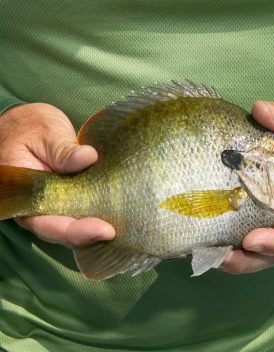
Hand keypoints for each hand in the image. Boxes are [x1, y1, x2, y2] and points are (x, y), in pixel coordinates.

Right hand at [0, 103, 114, 246]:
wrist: (27, 125)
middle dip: (93, 235)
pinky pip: (87, 210)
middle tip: (119, 230)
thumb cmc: (30, 128)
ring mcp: (58, 203)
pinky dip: (103, 212)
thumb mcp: (44, 133)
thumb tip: (88, 158)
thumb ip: (61, 149)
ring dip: (100, 227)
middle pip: (67, 232)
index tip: (104, 229)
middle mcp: (41, 207)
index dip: (76, 231)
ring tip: (126, 225)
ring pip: (79, 225)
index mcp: (26, 197)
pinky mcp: (73, 196)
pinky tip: (123, 211)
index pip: (48, 224)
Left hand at [220, 101, 273, 273]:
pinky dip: (224, 247)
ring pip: (254, 253)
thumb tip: (261, 109)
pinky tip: (203, 243)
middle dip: (247, 259)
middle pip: (271, 252)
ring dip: (232, 259)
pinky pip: (240, 240)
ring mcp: (267, 221)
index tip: (252, 240)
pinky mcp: (251, 218)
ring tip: (206, 254)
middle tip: (222, 257)